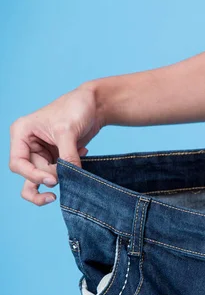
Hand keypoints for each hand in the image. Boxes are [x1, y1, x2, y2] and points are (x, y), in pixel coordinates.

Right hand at [8, 84, 104, 205]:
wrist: (95, 105)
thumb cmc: (76, 108)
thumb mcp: (68, 132)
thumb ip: (67, 156)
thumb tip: (71, 178)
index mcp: (22, 133)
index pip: (18, 163)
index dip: (33, 175)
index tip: (53, 180)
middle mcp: (28, 144)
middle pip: (30, 173)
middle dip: (48, 178)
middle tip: (67, 179)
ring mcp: (42, 151)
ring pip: (39, 177)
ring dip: (54, 182)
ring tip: (66, 189)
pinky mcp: (56, 156)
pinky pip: (57, 172)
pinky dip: (70, 171)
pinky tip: (83, 153)